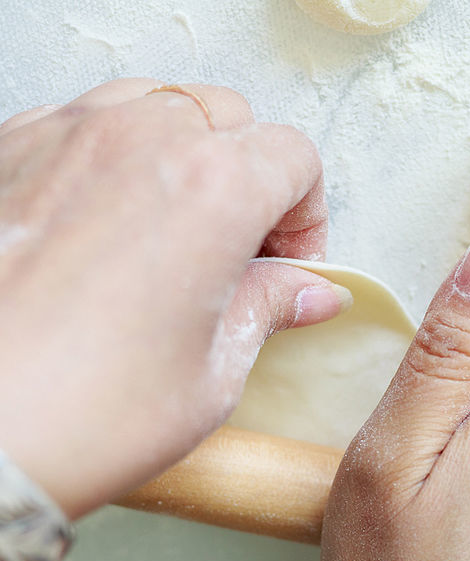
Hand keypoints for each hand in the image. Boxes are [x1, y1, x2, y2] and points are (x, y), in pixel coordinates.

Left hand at [0, 79, 349, 517]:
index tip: (288, 266)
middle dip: (253, 177)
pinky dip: (117, 154)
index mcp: (213, 193)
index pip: (294, 158)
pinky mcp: (11, 149)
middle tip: (240, 248)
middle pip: (232, 120)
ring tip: (174, 225)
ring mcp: (68, 136)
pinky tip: (109, 217)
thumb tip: (311, 292)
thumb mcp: (212, 374)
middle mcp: (142, 143)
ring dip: (186, 155)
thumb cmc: (84, 416)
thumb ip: (268, 310)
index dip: (306, 216)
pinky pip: (88, 119)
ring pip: (161, 105)